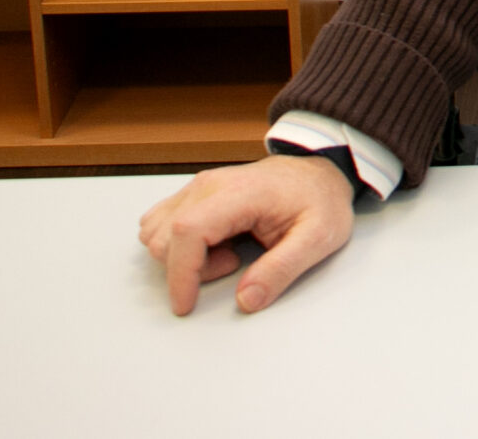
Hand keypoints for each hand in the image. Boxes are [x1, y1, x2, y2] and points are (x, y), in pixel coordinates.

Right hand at [136, 153, 355, 314]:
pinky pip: (163, 224)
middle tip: (234, 263)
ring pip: (157, 232)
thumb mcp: (318, 238)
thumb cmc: (320, 200)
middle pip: (165, 236)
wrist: (320, 173)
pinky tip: (214, 244)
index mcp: (240, 192)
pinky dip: (179, 244)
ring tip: (228, 252)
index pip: (187, 230)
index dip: (180, 273)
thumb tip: (246, 300)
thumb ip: (282, 270)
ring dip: (183, 256)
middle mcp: (211, 184)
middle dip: (190, 268)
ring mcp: (200, 186)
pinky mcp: (196, 193)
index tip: (186, 304)